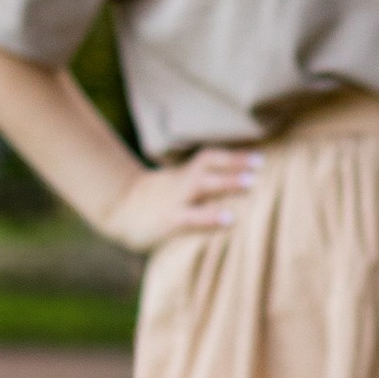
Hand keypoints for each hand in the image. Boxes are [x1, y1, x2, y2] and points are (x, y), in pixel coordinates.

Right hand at [99, 143, 262, 252]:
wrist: (117, 210)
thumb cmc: (153, 203)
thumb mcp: (174, 188)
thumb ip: (198, 188)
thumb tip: (230, 193)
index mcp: (183, 175)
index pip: (209, 158)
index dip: (234, 156)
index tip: (260, 158)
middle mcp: (181, 183)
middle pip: (208, 165)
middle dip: (234, 163)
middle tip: (261, 164)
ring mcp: (175, 200)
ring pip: (201, 184)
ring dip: (226, 182)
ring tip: (249, 184)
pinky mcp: (169, 220)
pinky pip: (192, 216)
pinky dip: (211, 216)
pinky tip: (229, 219)